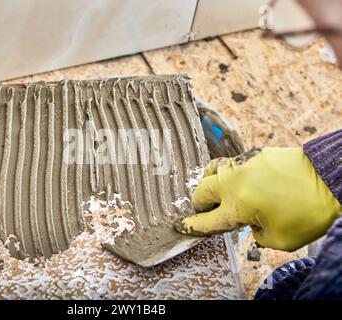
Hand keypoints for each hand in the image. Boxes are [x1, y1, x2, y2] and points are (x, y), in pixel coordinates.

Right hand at [175, 147, 341, 250]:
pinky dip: (229, 173)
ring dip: (210, 184)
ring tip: (218, 190)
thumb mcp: (282, 239)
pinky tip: (241, 180)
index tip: (181, 226)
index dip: (191, 226)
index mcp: (236, 208)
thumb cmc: (308, 212)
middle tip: (208, 210)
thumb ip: (258, 236)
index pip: (205, 220)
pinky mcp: (253, 155)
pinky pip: (231, 163)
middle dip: (199, 204)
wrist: (330, 179)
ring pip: (210, 171)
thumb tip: (252, 226)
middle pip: (200, 193)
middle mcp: (233, 184)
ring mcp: (241, 166)